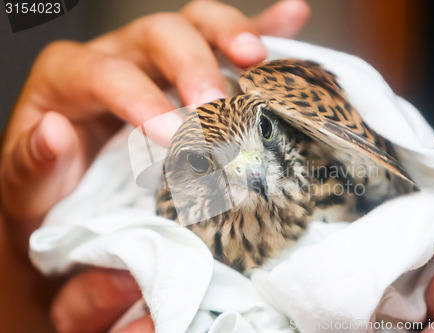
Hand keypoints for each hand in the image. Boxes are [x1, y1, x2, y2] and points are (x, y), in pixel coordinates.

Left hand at [0, 1, 308, 331]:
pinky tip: (290, 18)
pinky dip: (260, 26)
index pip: (104, 72)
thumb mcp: (28, 182)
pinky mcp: (186, 70)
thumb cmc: (51, 183)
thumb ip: (32, 160)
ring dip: (230, 35)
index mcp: (69, 77)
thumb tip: (54, 130)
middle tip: (218, 109)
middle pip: (158, 35)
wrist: (71, 183)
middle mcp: (117, 55)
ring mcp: (156, 58)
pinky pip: (224, 39)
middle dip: (193, 68)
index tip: (175, 136)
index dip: (141, 98)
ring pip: (194, 23)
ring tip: (256, 58)